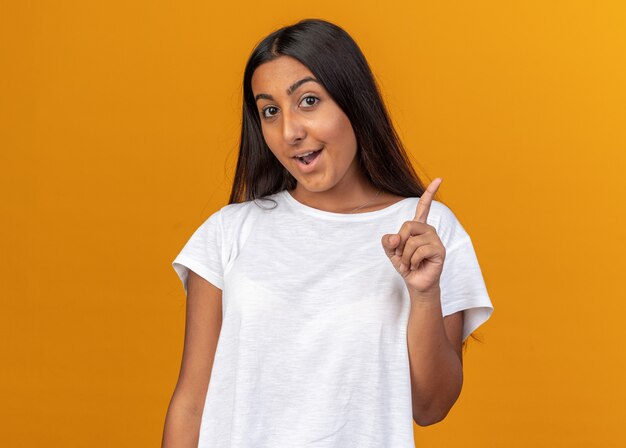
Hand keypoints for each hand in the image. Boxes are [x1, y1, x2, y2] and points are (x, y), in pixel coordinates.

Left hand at [381, 178, 445, 295]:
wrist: (415, 283)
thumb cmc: (406, 265)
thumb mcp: (391, 252)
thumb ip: (387, 242)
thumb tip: (394, 237)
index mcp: (418, 227)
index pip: (424, 207)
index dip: (429, 193)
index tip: (439, 179)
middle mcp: (428, 230)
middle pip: (408, 225)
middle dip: (400, 243)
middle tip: (403, 256)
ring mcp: (435, 240)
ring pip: (412, 241)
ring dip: (405, 256)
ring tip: (410, 263)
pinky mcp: (440, 250)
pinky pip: (419, 251)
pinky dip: (412, 261)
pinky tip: (416, 266)